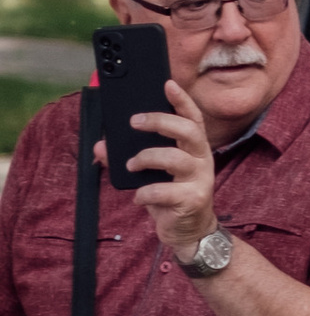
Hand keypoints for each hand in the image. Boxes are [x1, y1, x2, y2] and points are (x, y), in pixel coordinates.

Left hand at [125, 82, 219, 255]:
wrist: (189, 231)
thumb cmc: (171, 196)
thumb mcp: (151, 174)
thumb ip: (127, 158)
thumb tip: (101, 148)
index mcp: (194, 148)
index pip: (192, 118)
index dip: (182, 100)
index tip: (167, 83)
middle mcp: (202, 160)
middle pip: (188, 131)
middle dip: (160, 121)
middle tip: (135, 121)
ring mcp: (200, 180)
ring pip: (175, 159)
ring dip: (146, 158)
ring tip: (131, 165)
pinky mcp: (192, 200)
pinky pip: (164, 191)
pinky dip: (145, 192)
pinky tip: (138, 197)